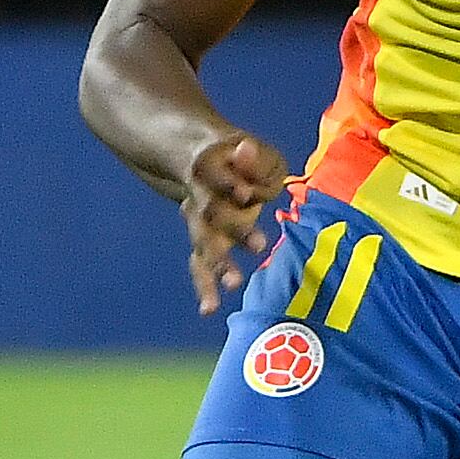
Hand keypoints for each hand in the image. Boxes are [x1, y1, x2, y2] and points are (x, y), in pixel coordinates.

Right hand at [182, 132, 289, 315]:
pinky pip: (200, 265)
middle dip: (235, 230)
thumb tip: (245, 149)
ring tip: (231, 287)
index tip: (244, 194)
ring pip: (204, 244)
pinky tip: (209, 309)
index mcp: (211, 168)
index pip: (221, 177)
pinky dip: (204, 287)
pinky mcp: (203, 241)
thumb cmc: (244, 162)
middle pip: (212, 214)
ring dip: (217, 266)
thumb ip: (255, 158)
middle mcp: (201, 197)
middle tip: (259, 246)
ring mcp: (200, 222)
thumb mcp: (258, 154)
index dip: (229, 184)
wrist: (204, 163)